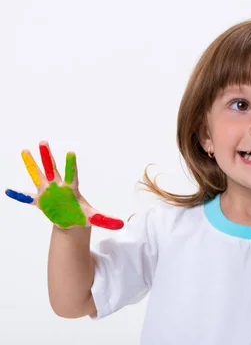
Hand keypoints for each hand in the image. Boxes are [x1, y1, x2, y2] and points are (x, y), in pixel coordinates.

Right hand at [5, 141, 123, 229]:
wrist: (71, 221)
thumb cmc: (81, 216)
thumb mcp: (93, 218)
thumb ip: (105, 220)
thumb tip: (122, 224)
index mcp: (71, 188)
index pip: (72, 174)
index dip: (71, 164)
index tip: (71, 151)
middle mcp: (58, 186)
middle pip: (52, 169)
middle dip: (47, 156)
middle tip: (43, 141)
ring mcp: (48, 192)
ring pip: (38, 175)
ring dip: (31, 164)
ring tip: (24, 151)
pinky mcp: (40, 200)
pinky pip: (26, 197)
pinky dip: (18, 195)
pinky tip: (8, 190)